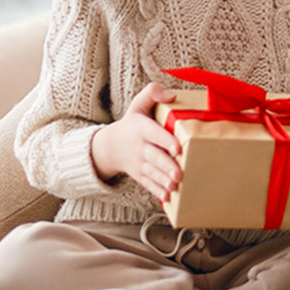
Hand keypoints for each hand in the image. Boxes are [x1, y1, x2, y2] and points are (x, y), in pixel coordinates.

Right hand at [91, 81, 181, 201]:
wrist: (110, 146)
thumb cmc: (132, 123)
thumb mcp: (138, 103)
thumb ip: (153, 92)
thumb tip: (171, 94)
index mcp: (142, 128)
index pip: (154, 133)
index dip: (165, 140)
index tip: (177, 148)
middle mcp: (140, 147)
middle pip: (154, 157)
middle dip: (166, 166)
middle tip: (179, 173)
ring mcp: (139, 163)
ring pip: (152, 172)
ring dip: (163, 180)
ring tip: (175, 185)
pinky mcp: (139, 175)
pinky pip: (147, 184)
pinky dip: (157, 191)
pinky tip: (167, 197)